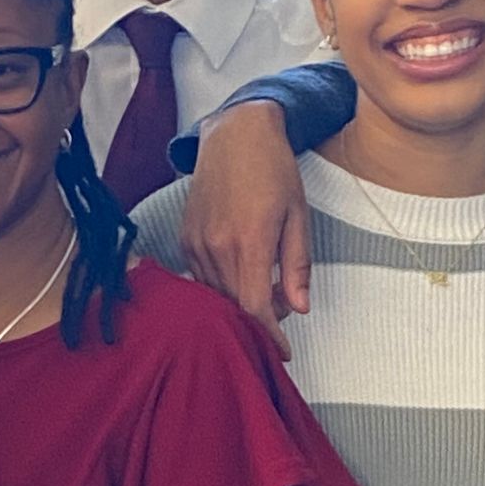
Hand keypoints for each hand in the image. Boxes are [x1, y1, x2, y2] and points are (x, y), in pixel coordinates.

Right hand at [180, 100, 312, 356]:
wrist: (234, 133)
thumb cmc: (273, 169)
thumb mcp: (297, 216)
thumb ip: (297, 265)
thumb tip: (299, 308)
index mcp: (249, 241)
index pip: (255, 308)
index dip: (269, 337)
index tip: (282, 352)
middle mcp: (216, 246)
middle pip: (235, 307)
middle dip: (260, 318)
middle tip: (283, 302)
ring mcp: (196, 242)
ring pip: (216, 295)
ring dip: (241, 301)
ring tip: (266, 283)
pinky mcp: (185, 237)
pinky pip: (201, 278)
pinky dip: (222, 285)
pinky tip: (241, 270)